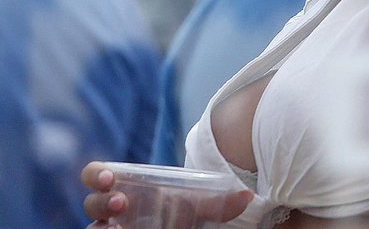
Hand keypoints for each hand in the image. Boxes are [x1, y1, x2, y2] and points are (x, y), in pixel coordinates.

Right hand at [81, 161, 253, 227]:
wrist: (180, 225)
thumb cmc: (181, 210)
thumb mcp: (198, 205)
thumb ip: (218, 202)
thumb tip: (247, 197)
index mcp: (124, 186)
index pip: (95, 175)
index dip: (96, 174)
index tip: (111, 177)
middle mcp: (111, 209)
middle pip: (91, 204)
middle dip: (102, 202)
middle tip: (123, 202)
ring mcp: (111, 228)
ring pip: (92, 227)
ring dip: (101, 226)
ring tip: (117, 227)